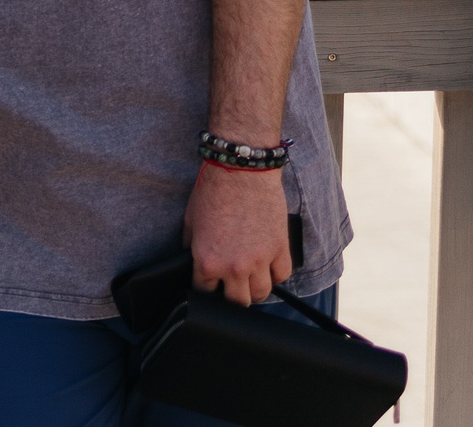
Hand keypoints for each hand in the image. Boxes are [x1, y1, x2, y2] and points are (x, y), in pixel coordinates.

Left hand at [185, 163, 291, 305]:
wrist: (240, 170)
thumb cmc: (213, 191)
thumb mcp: (190, 221)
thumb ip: (191, 247)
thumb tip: (191, 262)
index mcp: (207, 261)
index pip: (204, 293)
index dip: (206, 289)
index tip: (210, 285)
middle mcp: (234, 267)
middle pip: (237, 302)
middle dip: (232, 295)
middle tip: (231, 285)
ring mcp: (260, 260)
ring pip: (261, 294)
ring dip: (255, 288)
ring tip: (251, 278)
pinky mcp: (280, 249)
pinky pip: (282, 276)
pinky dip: (276, 274)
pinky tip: (268, 266)